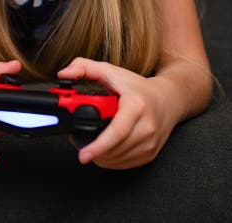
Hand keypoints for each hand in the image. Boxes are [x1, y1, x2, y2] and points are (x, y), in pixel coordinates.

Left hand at [57, 58, 182, 168]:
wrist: (168, 99)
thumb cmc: (137, 87)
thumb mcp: (109, 70)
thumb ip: (83, 67)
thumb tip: (64, 74)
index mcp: (136, 105)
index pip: (117, 131)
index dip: (98, 146)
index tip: (83, 154)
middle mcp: (147, 126)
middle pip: (115, 149)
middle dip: (94, 151)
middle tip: (80, 146)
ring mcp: (151, 142)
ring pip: (119, 159)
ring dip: (101, 157)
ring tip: (91, 146)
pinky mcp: (151, 153)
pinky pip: (126, 164)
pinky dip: (111, 161)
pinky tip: (104, 151)